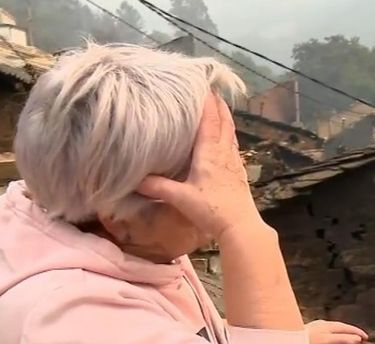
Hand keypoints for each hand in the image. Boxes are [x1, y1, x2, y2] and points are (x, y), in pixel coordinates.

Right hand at [137, 94, 261, 238]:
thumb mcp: (180, 198)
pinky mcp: (239, 173)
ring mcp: (234, 162)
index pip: (210, 120)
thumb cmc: (212, 210)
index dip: (208, 102)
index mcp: (210, 152)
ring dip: (225, 119)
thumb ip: (158, 187)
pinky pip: (233, 147)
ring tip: (218, 109)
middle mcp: (224, 152)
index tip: (203, 85)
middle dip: (218, 105)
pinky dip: (229, 136)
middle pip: (224, 122)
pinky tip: (225, 140)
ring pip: (231, 133)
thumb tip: (134, 180)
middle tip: (212, 91)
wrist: (240, 227)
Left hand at [307, 320, 367, 343]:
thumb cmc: (306, 341)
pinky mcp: (308, 332)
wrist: (286, 340)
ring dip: (341, 332)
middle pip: (339, 326)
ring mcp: (314, 327)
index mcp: (328, 325)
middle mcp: (322, 324)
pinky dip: (332, 335)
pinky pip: (325, 332)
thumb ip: (341, 340)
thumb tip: (357, 339)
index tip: (366, 338)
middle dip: (350, 331)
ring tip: (347, 337)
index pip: (346, 327)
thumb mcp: (327, 341)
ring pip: (331, 328)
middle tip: (360, 337)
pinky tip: (328, 339)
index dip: (357, 332)